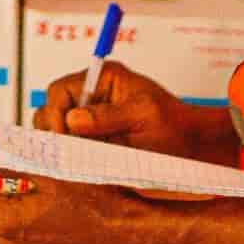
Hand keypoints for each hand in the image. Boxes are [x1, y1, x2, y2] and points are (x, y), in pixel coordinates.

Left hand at [0, 140, 148, 243]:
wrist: (126, 227)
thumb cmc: (97, 201)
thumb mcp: (49, 170)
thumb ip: (6, 160)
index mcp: (9, 223)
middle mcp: (11, 240)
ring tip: (1, 158)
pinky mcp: (33, 241)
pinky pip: (2, 218)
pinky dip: (1, 195)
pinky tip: (21, 175)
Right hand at [36, 61, 230, 162]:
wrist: (191, 145)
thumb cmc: (173, 124)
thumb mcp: (144, 115)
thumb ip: (108, 116)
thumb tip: (72, 119)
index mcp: (102, 79)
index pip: (60, 90)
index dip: (56, 113)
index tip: (64, 137)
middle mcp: (92, 95)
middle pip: (51, 108)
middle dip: (53, 129)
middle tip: (65, 151)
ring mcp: (91, 119)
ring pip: (56, 128)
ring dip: (60, 144)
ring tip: (73, 159)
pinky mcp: (93, 139)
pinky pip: (70, 146)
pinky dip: (69, 155)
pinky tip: (80, 164)